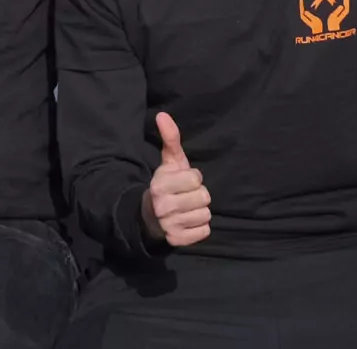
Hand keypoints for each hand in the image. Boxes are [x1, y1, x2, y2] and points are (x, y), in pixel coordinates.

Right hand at [140, 111, 209, 247]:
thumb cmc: (167, 185)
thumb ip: (170, 138)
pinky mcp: (177, 240)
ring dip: (199, 211)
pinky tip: (188, 222)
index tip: (183, 181)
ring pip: (205, 214)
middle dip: (198, 195)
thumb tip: (163, 115)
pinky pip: (204, 231)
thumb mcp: (169, 162)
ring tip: (187, 209)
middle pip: (204, 197)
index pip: (196, 178)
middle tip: (186, 196)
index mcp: (160, 185)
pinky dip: (200, 227)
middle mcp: (163, 206)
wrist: (150, 216)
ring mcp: (169, 225)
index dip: (193, 178)